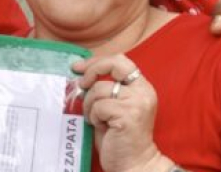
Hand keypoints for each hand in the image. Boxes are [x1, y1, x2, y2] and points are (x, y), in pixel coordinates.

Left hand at [73, 55, 169, 171]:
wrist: (134, 164)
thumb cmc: (118, 136)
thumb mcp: (112, 106)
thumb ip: (103, 89)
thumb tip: (79, 73)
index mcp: (141, 87)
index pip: (119, 60)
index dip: (96, 61)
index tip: (77, 67)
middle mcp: (143, 91)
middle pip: (113, 64)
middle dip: (92, 70)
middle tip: (81, 84)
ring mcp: (137, 102)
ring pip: (99, 89)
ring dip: (90, 105)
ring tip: (97, 119)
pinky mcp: (128, 115)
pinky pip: (99, 106)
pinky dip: (94, 116)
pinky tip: (102, 126)